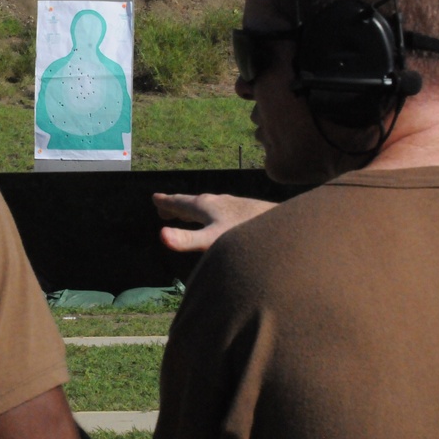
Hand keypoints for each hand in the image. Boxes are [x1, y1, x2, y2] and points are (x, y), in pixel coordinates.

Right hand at [153, 193, 275, 251]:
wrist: (284, 227)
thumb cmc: (246, 234)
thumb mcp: (213, 240)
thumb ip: (187, 240)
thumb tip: (161, 236)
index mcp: (205, 206)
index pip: (180, 202)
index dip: (166, 203)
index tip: (154, 198)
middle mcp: (218, 202)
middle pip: (192, 203)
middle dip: (177, 205)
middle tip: (163, 206)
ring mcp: (233, 206)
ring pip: (208, 206)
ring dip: (193, 210)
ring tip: (188, 214)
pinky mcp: (247, 212)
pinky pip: (221, 212)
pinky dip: (210, 215)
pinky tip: (221, 222)